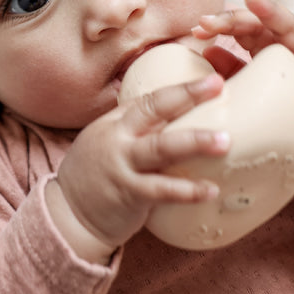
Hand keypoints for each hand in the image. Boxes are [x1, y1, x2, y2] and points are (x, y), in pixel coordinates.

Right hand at [46, 72, 229, 262]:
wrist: (69, 213)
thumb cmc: (97, 174)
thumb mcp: (110, 141)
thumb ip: (138, 129)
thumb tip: (178, 114)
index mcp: (116, 123)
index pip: (150, 99)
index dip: (182, 89)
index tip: (214, 81)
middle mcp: (119, 139)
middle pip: (154, 111)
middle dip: (187, 97)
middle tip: (220, 88)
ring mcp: (123, 166)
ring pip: (160, 148)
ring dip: (193, 142)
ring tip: (224, 141)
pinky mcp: (128, 194)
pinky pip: (161, 190)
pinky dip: (187, 190)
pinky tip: (211, 190)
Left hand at [191, 0, 293, 133]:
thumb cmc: (278, 96)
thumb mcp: (250, 82)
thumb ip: (231, 68)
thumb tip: (206, 53)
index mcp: (265, 42)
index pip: (242, 26)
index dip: (220, 24)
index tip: (198, 27)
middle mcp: (286, 40)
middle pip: (259, 22)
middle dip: (233, 18)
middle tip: (208, 21)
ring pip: (291, 27)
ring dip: (273, 13)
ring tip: (255, 1)